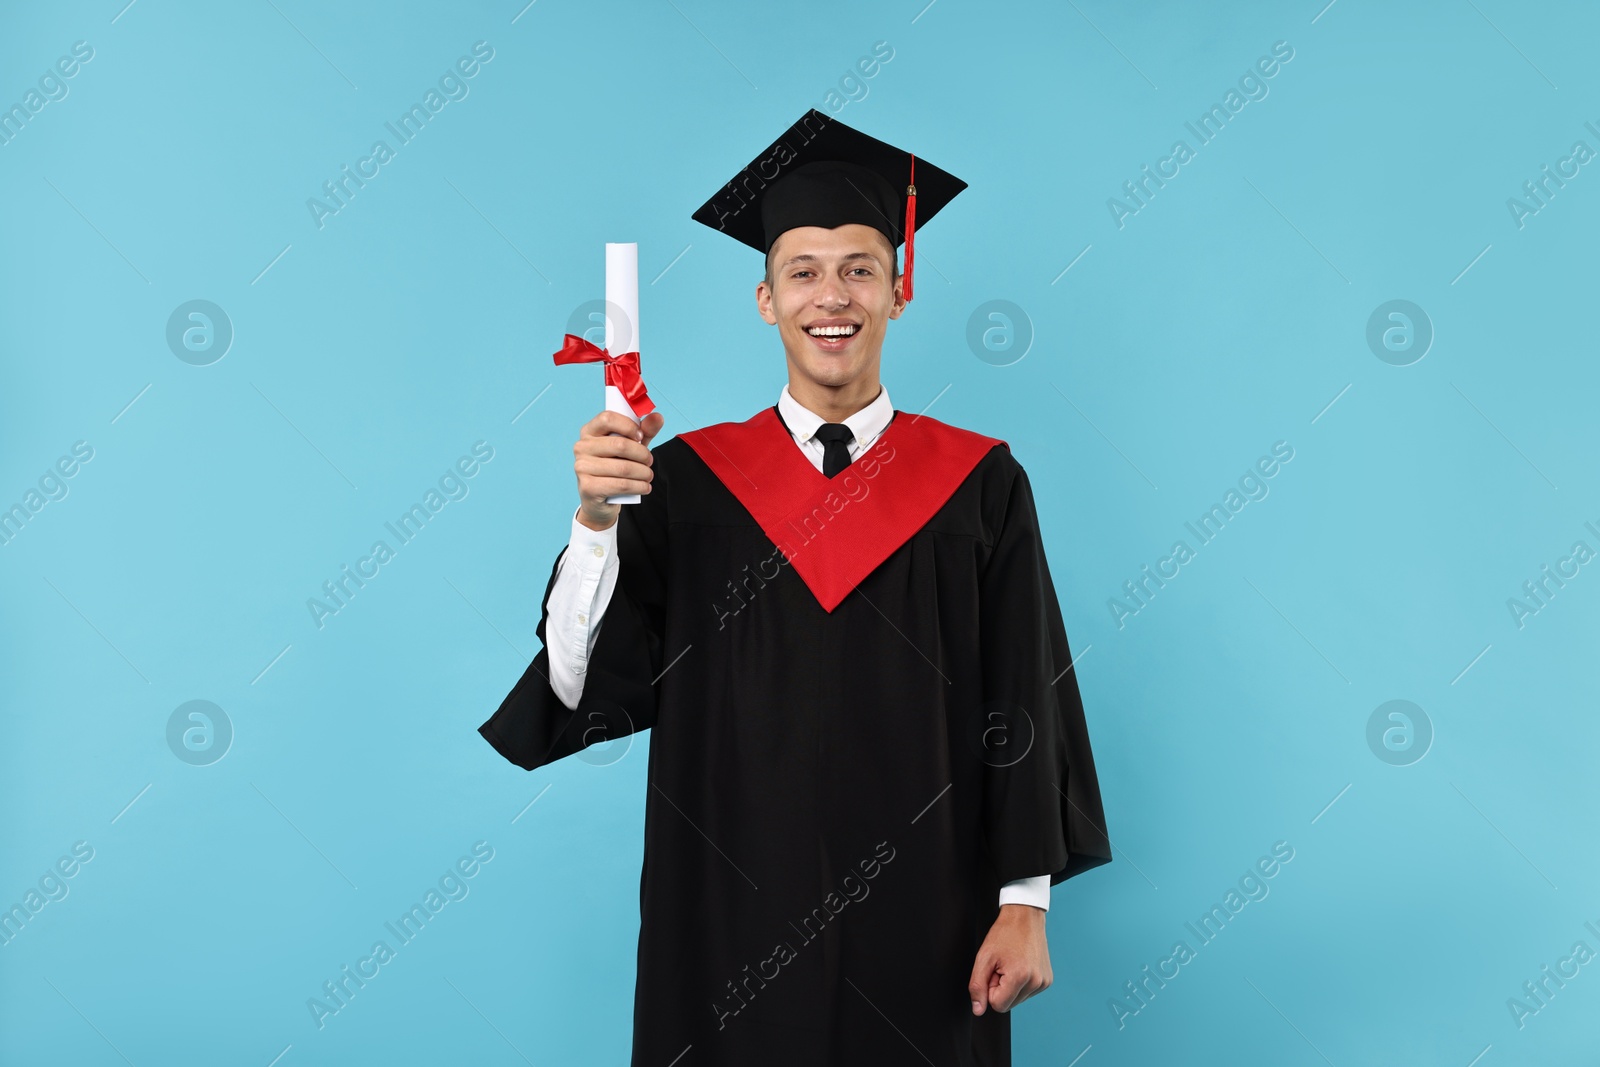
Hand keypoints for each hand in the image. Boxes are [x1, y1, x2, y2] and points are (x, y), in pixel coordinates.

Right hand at [574, 409, 665, 530]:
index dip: (629, 426)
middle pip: (620, 445)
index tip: (641, 436)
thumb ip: (644, 431)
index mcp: (589, 431)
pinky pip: (622, 485)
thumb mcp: (631, 447)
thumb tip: (658, 417)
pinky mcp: (588, 487)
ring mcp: (582, 467)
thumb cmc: (615, 467)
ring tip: (648, 476)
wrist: (599, 500)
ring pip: (624, 468)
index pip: (607, 418)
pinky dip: (639, 486)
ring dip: (644, 473)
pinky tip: (644, 487)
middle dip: (642, 454)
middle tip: (649, 461)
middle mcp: (582, 447)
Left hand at [968, 904, 1050, 1015]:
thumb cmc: (1004, 934)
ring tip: (1011, 963)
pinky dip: (1020, 982)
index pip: (998, 1005)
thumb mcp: (984, 958)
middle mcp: (1036, 982)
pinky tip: (1021, 964)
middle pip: (1008, 1004)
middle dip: (1000, 988)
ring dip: (1010, 985)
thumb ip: (977, 986)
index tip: (994, 970)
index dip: (990, 988)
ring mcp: (1044, 982)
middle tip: (1002, 965)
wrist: (1025, 917)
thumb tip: (978, 1010)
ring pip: (1017, 999)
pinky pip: (1027, 992)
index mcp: (1020, 977)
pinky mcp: (1047, 981)